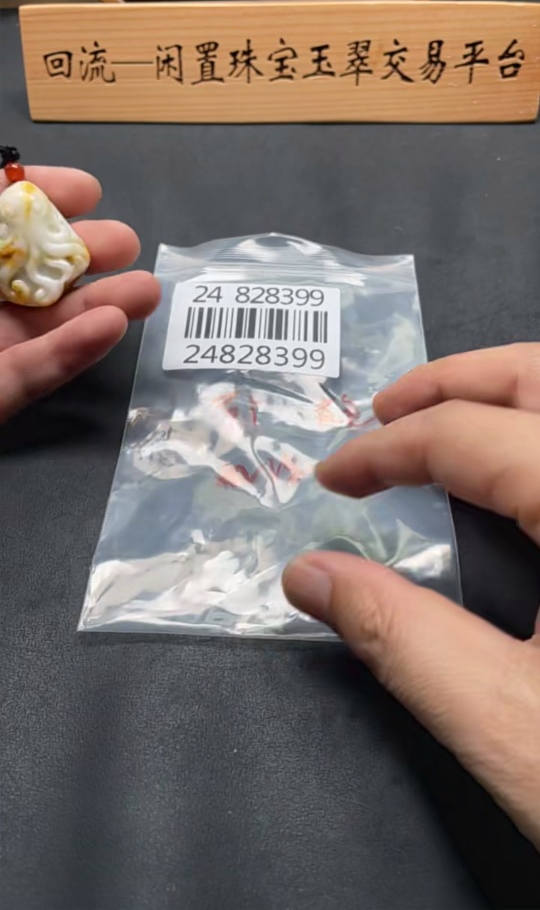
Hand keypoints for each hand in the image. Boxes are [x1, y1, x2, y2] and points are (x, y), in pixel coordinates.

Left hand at [0, 166, 159, 420]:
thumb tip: (10, 180)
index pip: (6, 221)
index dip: (46, 198)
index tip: (89, 192)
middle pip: (39, 274)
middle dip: (89, 253)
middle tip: (129, 246)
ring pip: (50, 326)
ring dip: (102, 305)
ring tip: (148, 293)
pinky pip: (36, 374)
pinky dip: (72, 351)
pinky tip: (111, 327)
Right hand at [283, 344, 539, 849]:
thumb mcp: (510, 723)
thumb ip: (401, 638)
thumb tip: (312, 576)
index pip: (473, 436)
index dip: (386, 451)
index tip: (335, 478)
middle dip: (453, 382)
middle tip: (385, 413)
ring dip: (503, 398)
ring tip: (442, 421)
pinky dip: (538, 442)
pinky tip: (513, 478)